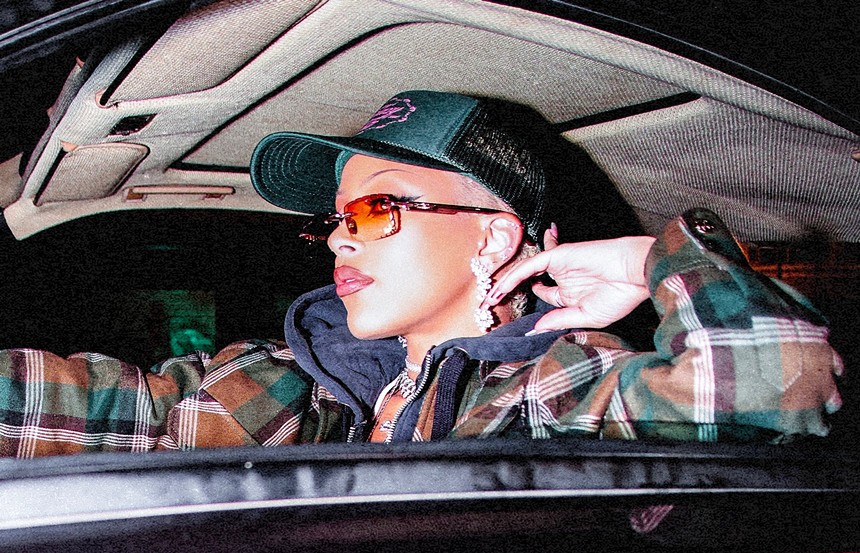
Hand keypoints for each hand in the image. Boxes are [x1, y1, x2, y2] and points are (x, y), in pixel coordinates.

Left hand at [483, 225, 655, 330]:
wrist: (635, 274)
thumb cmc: (621, 296)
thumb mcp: (586, 317)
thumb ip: (559, 320)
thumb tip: (535, 329)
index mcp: (574, 294)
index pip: (547, 298)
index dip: (533, 306)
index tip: (517, 320)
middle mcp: (565, 279)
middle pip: (532, 282)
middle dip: (512, 291)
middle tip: (492, 303)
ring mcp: (562, 267)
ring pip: (527, 272)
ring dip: (507, 283)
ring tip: (491, 296)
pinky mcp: (560, 256)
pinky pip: (531, 265)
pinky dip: (516, 274)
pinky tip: (503, 286)